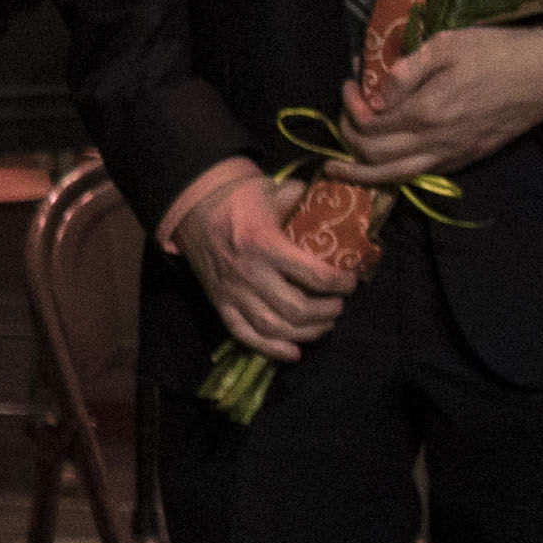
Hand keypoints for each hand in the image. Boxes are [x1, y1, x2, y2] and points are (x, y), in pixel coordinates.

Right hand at [172, 167, 349, 363]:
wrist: (192, 211)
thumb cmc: (237, 200)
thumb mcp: (270, 190)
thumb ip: (302, 198)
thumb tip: (332, 202)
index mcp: (265, 245)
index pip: (314, 276)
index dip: (340, 283)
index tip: (350, 281)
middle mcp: (250, 274)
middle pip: (297, 309)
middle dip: (327, 312)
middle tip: (338, 305)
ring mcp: (233, 293)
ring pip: (274, 327)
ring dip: (307, 333)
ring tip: (323, 325)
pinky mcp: (221, 304)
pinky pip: (244, 335)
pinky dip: (270, 349)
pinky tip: (293, 352)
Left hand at [331, 25, 542, 186]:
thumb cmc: (496, 52)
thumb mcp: (447, 45)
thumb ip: (406, 71)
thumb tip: (375, 93)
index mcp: (428, 111)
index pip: (370, 124)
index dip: (349, 108)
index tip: (349, 84)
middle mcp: (436, 142)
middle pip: (374, 155)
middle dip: (348, 137)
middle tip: (344, 114)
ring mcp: (453, 155)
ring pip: (395, 176)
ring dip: (361, 174)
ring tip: (335, 170)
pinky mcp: (467, 159)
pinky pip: (421, 175)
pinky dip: (393, 175)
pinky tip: (381, 166)